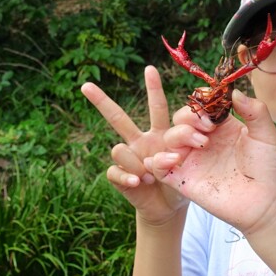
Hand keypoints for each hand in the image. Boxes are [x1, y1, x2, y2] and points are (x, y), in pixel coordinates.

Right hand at [82, 65, 191, 224]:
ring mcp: (128, 158)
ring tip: (152, 175)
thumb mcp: (189, 164)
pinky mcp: (119, 177)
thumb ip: (177, 154)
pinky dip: (127, 176)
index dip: (152, 87)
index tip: (149, 69)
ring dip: (137, 162)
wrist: (170, 206)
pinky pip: (115, 170)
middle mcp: (140, 141)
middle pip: (117, 118)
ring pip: (118, 148)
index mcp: (159, 132)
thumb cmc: (183, 180)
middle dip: (101, 101)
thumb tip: (161, 156)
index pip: (156, 107)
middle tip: (85, 85)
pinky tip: (138, 182)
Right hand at [146, 89, 275, 236]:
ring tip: (202, 143)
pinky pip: (159, 167)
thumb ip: (254, 111)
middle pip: (180, 119)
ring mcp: (193, 161)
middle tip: (207, 128)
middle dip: (189, 117)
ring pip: (169, 138)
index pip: (200, 107)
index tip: (214, 112)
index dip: (202, 104)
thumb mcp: (265, 135)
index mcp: (221, 128)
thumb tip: (234, 91)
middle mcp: (204, 142)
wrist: (266, 204)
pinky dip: (159, 160)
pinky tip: (175, 159)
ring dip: (179, 134)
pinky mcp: (183, 180)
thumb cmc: (269, 170)